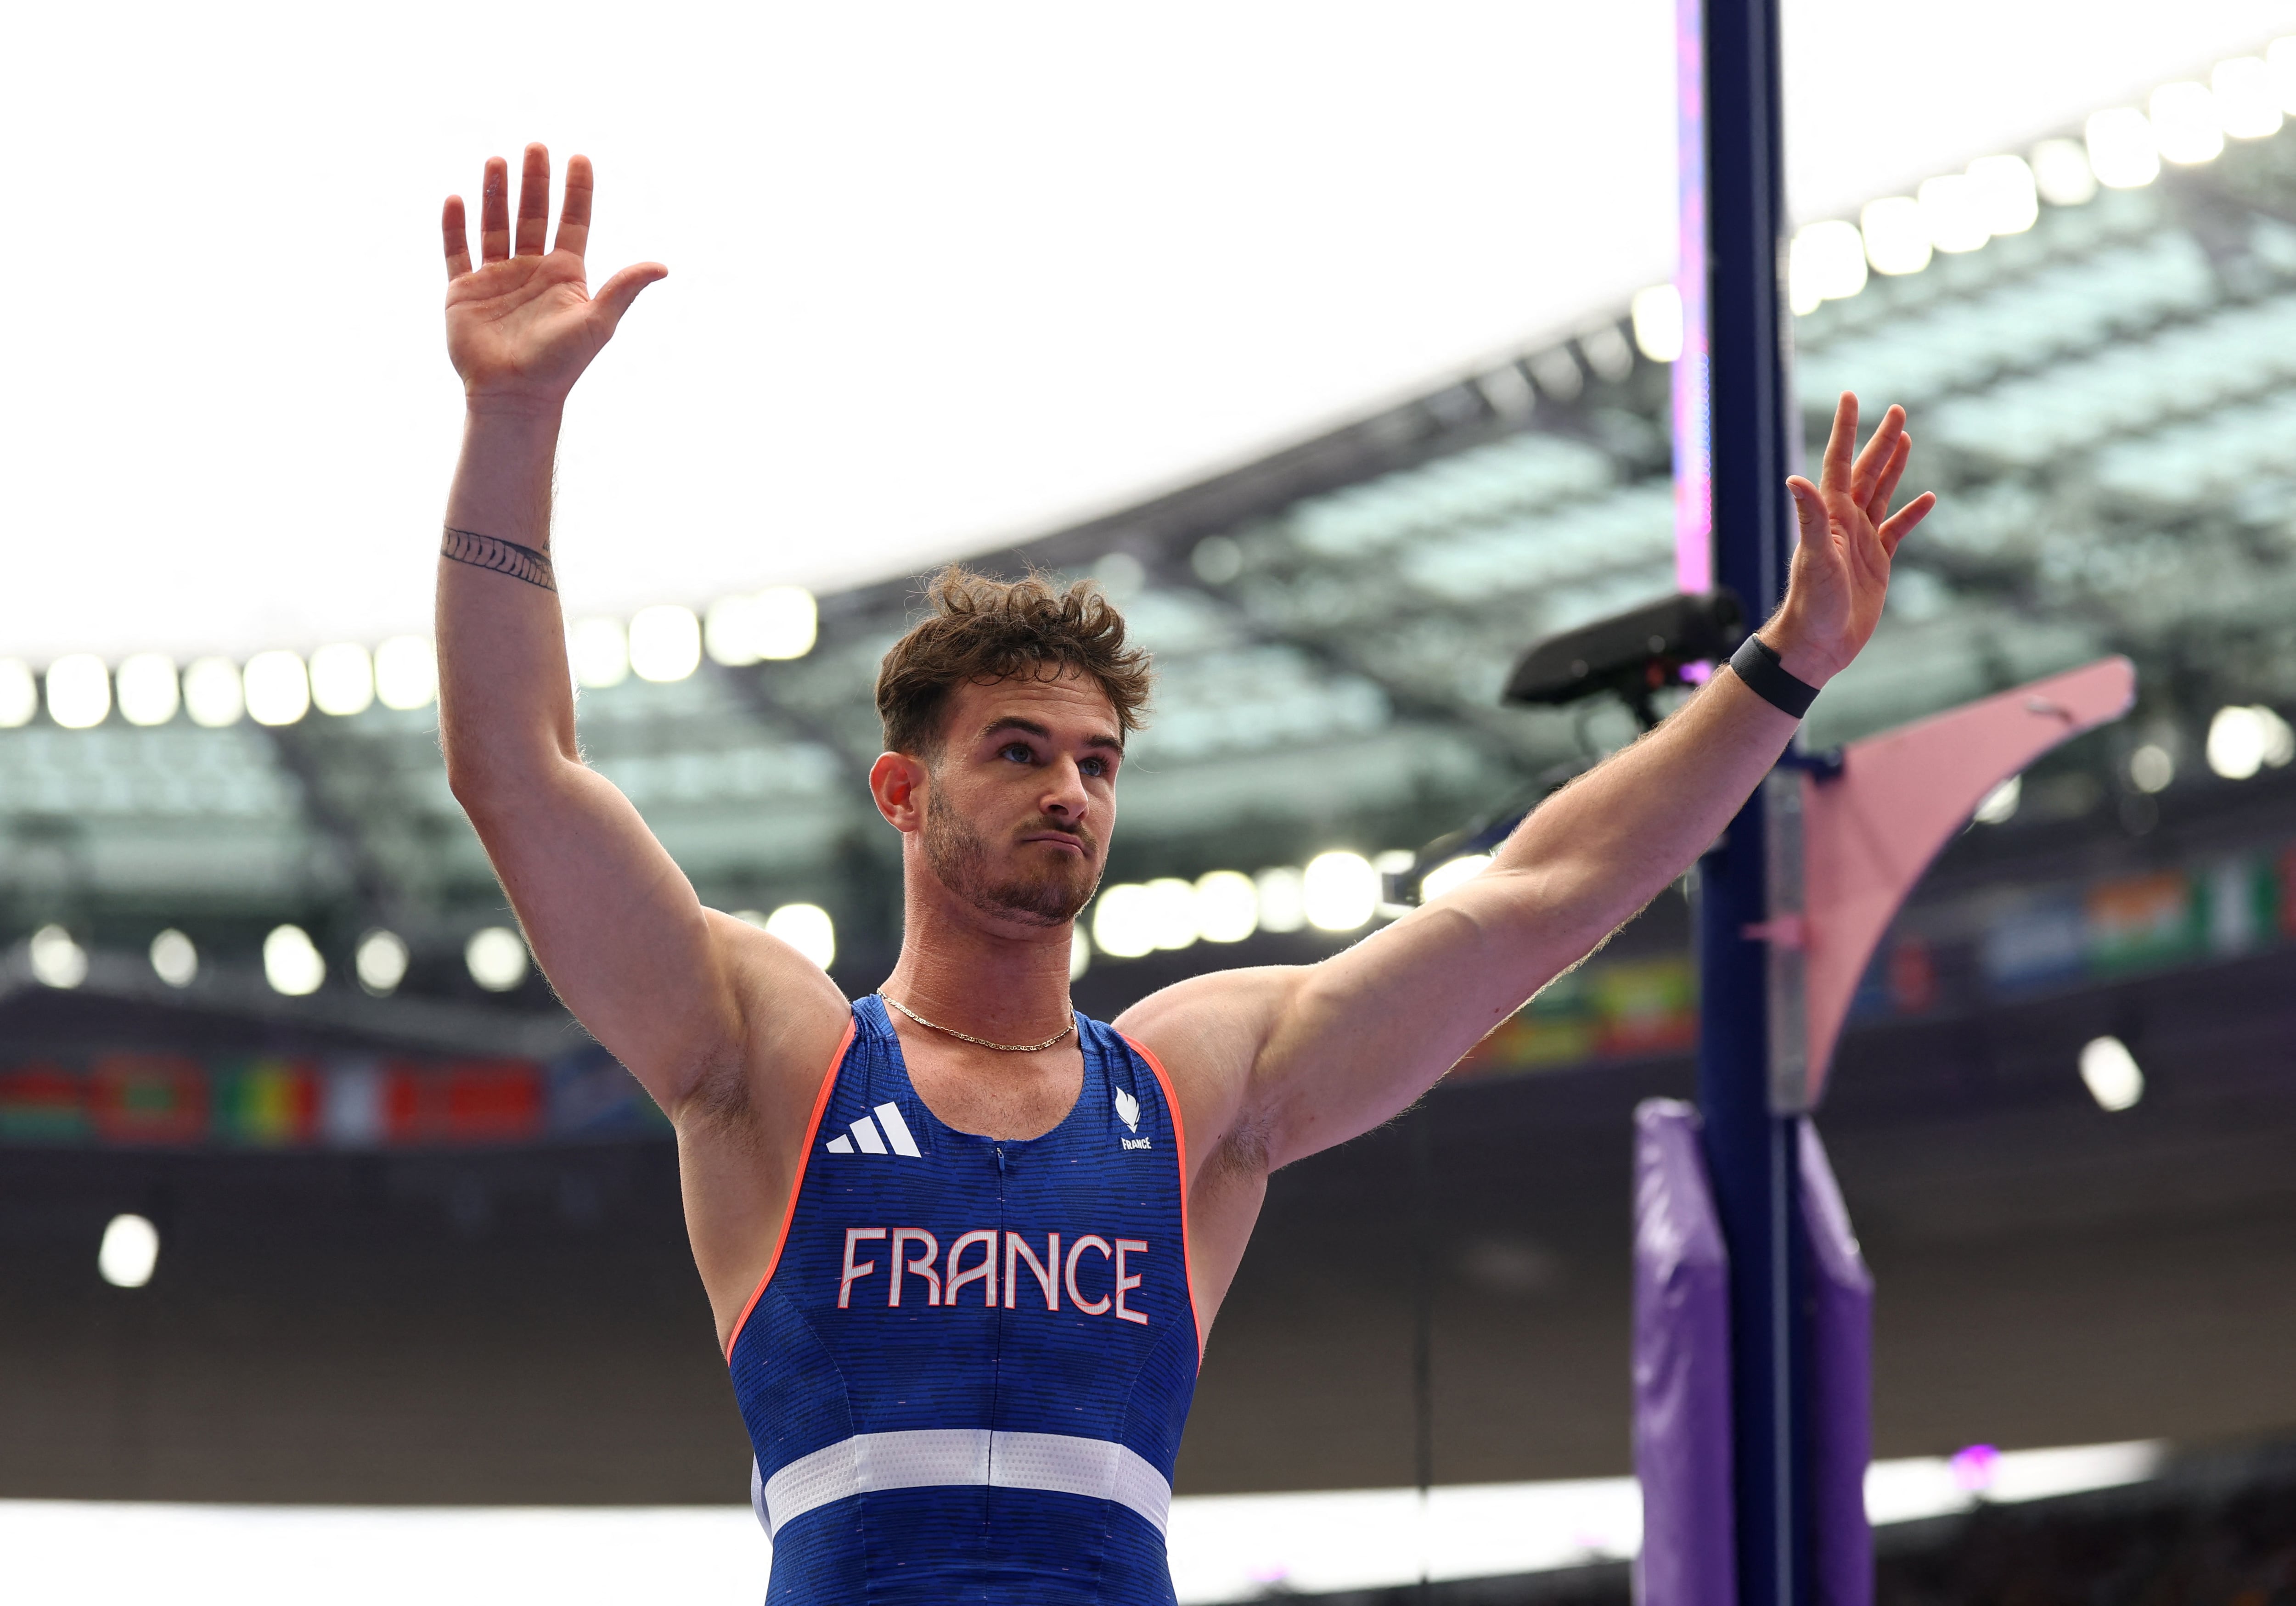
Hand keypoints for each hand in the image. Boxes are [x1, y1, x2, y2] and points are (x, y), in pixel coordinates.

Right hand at [443, 145, 664, 416]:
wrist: (516, 396)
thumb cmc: (561, 364)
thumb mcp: (598, 322)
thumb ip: (624, 289)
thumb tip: (663, 266)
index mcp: (565, 275)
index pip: (573, 222)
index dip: (577, 191)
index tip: (580, 157)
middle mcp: (531, 270)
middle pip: (533, 215)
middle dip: (535, 181)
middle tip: (536, 147)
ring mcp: (496, 278)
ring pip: (495, 225)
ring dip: (496, 194)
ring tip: (498, 160)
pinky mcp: (464, 291)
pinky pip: (457, 251)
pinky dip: (455, 226)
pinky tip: (457, 199)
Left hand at [1767, 393, 1935, 684]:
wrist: (1817, 645)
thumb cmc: (1811, 604)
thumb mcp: (1814, 557)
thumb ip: (1810, 517)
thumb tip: (1794, 478)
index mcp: (1830, 516)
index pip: (1839, 462)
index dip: (1846, 430)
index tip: (1851, 397)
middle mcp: (1845, 523)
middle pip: (1867, 471)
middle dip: (1880, 440)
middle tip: (1895, 409)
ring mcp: (1862, 542)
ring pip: (1881, 494)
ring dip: (1894, 467)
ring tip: (1905, 438)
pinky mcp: (1877, 564)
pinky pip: (1897, 530)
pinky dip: (1911, 514)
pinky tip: (1927, 498)